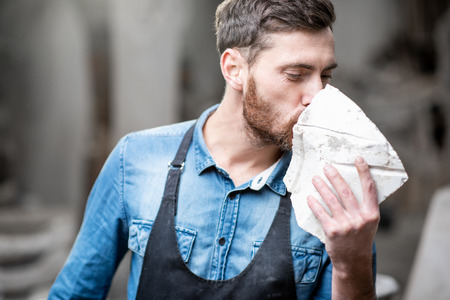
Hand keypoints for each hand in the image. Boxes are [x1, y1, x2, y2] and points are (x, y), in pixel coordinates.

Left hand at [307, 156, 378, 298]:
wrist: (353, 261)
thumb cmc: (360, 238)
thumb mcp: (369, 223)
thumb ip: (364, 206)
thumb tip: (353, 184)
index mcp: (372, 214)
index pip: (369, 188)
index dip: (364, 172)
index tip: (358, 159)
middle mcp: (360, 218)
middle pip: (346, 191)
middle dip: (335, 177)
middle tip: (326, 166)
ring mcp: (346, 225)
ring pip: (331, 200)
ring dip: (321, 187)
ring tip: (315, 178)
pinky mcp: (333, 231)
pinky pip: (321, 213)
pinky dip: (314, 204)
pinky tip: (310, 197)